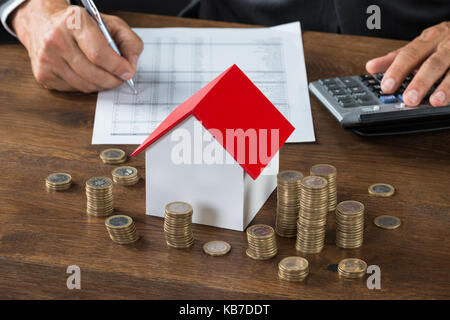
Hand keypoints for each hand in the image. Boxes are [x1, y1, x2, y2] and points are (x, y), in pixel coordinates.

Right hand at [11, 0, 142, 92]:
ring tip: (106, 76)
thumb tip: (132, 64)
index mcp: (74, 22)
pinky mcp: (44, 74)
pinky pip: (74, 89)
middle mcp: (56, 39)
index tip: (128, 72)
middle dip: (113, 79)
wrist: (43, 23)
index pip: (99, 54)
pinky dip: (87, 86)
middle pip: (94, 74)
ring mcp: (47, 58)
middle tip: (121, 77)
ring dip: (102, 85)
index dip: (118, 67)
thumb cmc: (80, 24)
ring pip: (85, 85)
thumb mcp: (109, 23)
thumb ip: (129, 41)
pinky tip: (88, 74)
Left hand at [366, 21, 449, 106]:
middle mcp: (445, 45)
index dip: (397, 71)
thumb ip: (395, 58)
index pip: (409, 55)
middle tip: (409, 98)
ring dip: (446, 87)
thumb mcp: (418, 46)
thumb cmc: (441, 41)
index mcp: (428, 41)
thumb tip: (371, 67)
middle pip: (433, 63)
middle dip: (421, 81)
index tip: (387, 86)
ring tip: (435, 101)